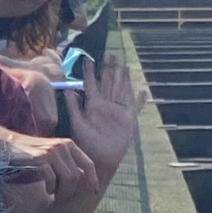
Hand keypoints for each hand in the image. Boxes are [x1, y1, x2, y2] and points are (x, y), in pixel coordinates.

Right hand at [5, 133, 95, 206]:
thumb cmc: (29, 156)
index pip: (88, 164)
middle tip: (61, 198)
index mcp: (68, 145)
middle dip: (70, 192)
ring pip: (69, 179)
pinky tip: (46, 191)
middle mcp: (63, 146)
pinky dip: (51, 188)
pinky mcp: (40, 158)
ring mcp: (51, 152)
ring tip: (53, 194)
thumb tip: (84, 181)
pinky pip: (53, 179)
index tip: (93, 192)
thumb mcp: (51, 159)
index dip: (93, 180)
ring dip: (62, 192)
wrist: (5, 146)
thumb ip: (66, 166)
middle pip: (78, 176)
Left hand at [63, 58, 140, 177]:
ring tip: (124, 65)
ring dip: (123, 78)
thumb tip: (68, 90)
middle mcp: (106, 105)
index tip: (88, 59)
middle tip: (112, 54)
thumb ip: (74, 107)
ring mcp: (117, 111)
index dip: (90, 72)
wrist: (99, 158)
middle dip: (110, 69)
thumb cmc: (85, 143)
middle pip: (108, 82)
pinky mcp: (128, 118)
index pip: (91, 84)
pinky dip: (140, 100)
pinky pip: (136, 107)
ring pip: (121, 89)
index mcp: (93, 105)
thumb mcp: (77, 123)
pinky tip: (143, 92)